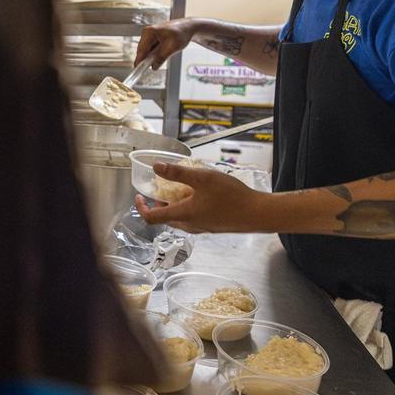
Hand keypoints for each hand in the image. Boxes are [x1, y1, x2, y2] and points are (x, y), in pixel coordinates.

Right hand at [134, 19, 199, 69]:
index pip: (141, 50)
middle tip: (155, 66)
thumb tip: (153, 66)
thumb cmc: (182, 33)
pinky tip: (163, 52)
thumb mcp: (173, 47)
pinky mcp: (152, 38)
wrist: (188, 27)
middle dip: (147, 59)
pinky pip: (150, 49)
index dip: (139, 61)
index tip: (137, 70)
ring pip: (146, 51)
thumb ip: (162, 57)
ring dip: (152, 57)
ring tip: (165, 54)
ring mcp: (149, 34)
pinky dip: (155, 54)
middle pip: (142, 51)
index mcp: (150, 32)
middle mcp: (147, 32)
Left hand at [134, 162, 267, 232]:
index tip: (138, 195)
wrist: (256, 213)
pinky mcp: (211, 226)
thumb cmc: (231, 196)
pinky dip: (187, 206)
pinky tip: (199, 193)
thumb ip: (178, 173)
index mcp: (183, 215)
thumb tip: (155, 167)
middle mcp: (189, 225)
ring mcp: (201, 227)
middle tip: (160, 185)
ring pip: (179, 218)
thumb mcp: (202, 178)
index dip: (141, 207)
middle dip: (158, 202)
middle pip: (165, 217)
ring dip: (174, 203)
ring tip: (180, 186)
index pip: (152, 217)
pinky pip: (192, 218)